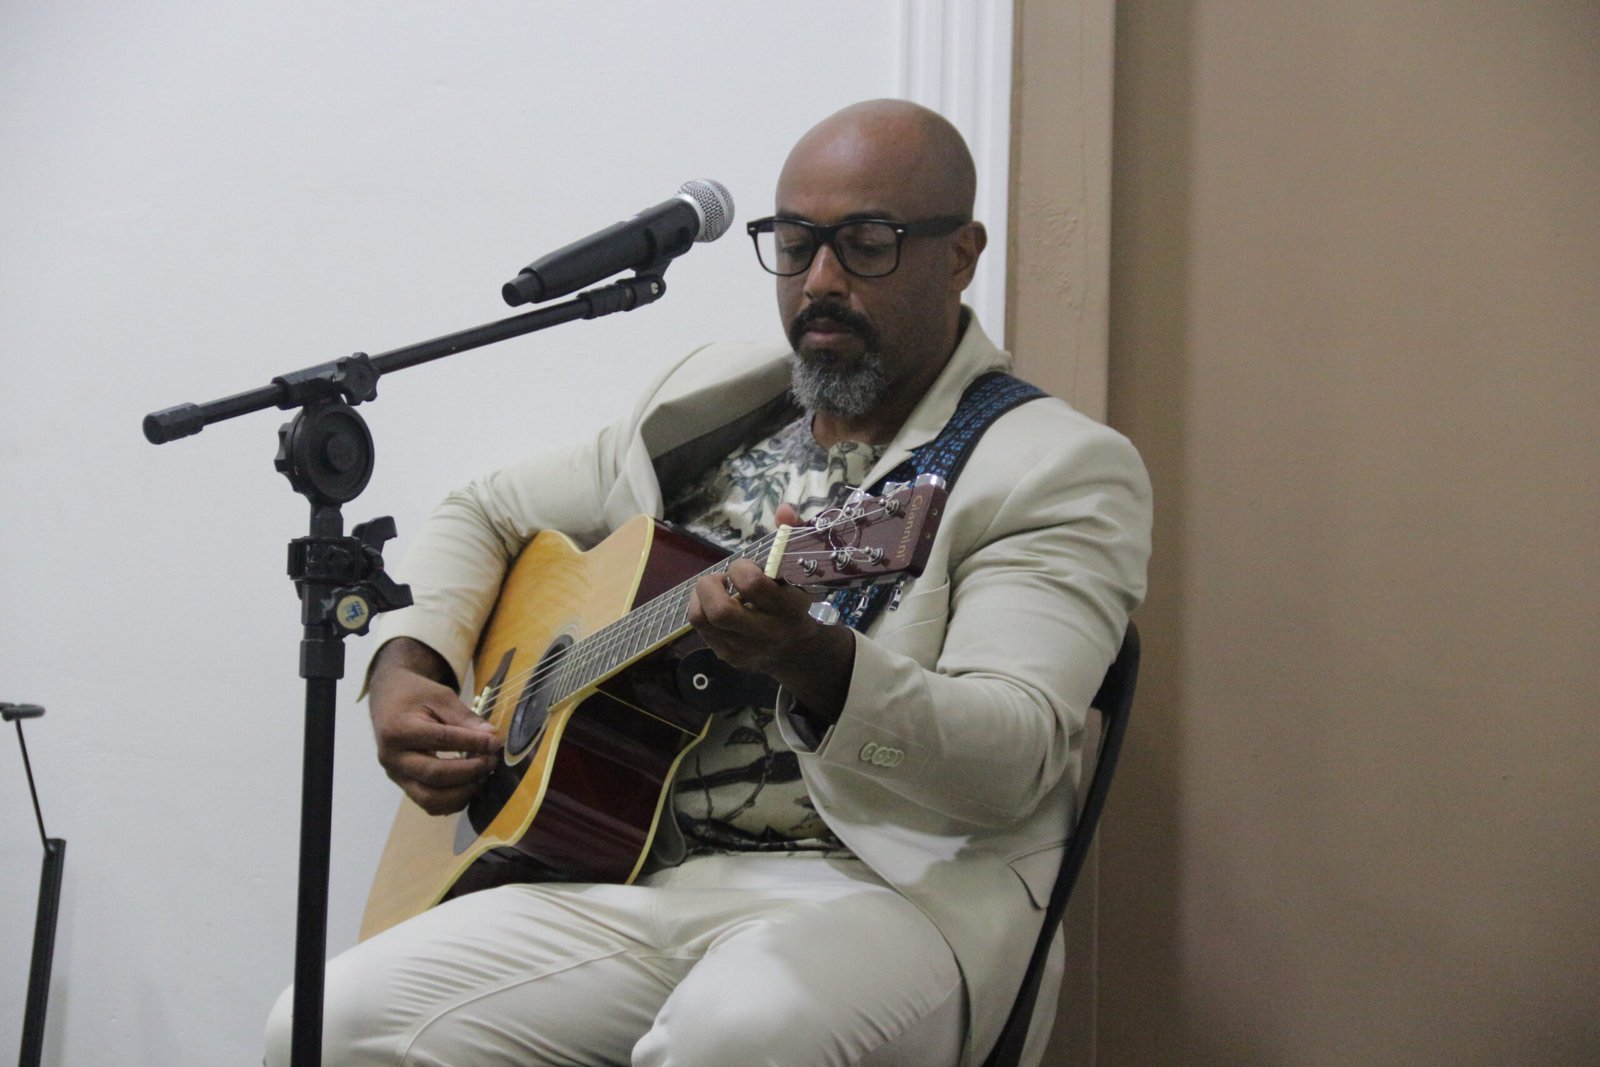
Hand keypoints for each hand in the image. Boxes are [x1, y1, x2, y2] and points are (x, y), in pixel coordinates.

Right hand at [367, 638, 501, 814]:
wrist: (388, 702)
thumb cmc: (415, 696)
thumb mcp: (441, 697)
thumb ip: (464, 718)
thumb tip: (491, 738)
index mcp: (398, 730)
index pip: (441, 741)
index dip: (472, 743)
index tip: (494, 742)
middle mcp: (392, 758)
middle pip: (435, 775)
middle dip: (470, 771)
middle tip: (491, 760)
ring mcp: (396, 776)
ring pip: (430, 799)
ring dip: (463, 792)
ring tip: (482, 775)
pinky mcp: (404, 786)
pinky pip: (429, 805)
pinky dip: (453, 801)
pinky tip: (470, 785)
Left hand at [687, 504, 855, 723]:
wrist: (798, 653)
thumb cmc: (797, 603)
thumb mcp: (802, 573)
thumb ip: (791, 538)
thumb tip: (783, 508)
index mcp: (788, 609)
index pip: (752, 585)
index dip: (741, 569)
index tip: (745, 567)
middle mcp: (766, 634)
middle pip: (720, 611)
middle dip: (711, 585)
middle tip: (721, 578)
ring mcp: (743, 649)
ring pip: (701, 619)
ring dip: (701, 596)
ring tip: (716, 589)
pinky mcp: (726, 656)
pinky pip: (700, 629)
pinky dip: (702, 610)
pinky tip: (716, 604)